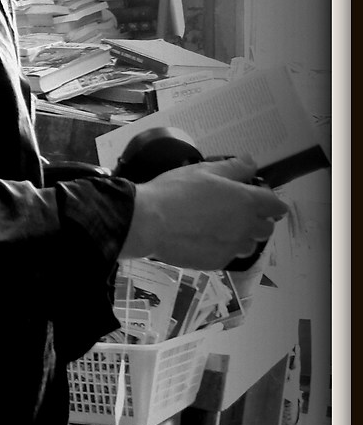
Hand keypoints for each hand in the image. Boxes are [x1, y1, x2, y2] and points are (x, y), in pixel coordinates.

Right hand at [120, 155, 289, 268]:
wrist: (149, 222)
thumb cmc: (176, 191)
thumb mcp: (204, 171)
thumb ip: (233, 168)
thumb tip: (252, 163)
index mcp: (246, 201)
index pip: (275, 205)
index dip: (271, 202)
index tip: (261, 199)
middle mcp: (245, 227)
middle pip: (266, 228)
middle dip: (259, 220)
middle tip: (239, 212)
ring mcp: (232, 247)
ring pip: (250, 245)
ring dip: (243, 237)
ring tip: (222, 228)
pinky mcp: (217, 262)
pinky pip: (229, 255)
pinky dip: (224, 248)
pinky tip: (205, 239)